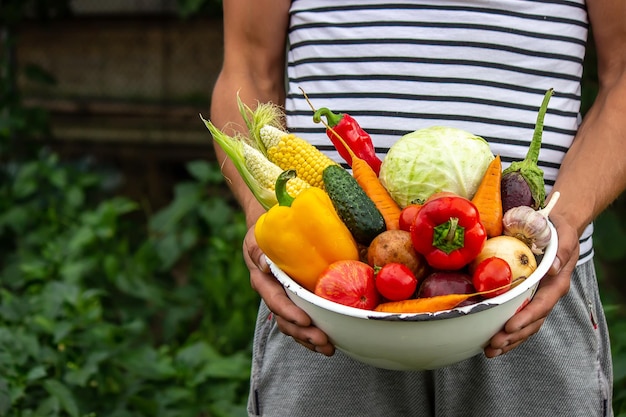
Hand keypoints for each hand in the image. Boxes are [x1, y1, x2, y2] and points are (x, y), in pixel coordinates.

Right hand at [242, 225, 335, 355]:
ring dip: (310, 339)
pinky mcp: (296, 302)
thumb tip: (264, 265)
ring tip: (328, 348)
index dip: (289, 312)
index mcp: (263, 282)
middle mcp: (273, 295)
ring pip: (294, 326)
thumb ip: (259, 252)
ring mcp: (285, 301)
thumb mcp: (256, 239)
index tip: (305, 320)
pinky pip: (303, 322)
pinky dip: (313, 334)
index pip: (276, 301)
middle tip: (323, 341)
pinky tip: (329, 341)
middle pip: (286, 320)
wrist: (268, 233)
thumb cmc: (263, 234)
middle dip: (304, 333)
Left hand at [484, 212, 578, 357]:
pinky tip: (492, 341)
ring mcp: (537, 298)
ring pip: (525, 326)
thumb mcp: (564, 238)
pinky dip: (507, 333)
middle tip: (493, 345)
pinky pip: (518, 318)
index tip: (509, 327)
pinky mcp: (527, 297)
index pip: (541, 305)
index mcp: (556, 285)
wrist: (558, 229)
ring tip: (490, 351)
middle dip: (513, 336)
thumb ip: (561, 253)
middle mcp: (546, 295)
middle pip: (532, 322)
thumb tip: (555, 268)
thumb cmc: (559, 232)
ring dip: (508, 340)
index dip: (525, 318)